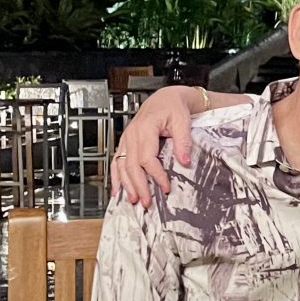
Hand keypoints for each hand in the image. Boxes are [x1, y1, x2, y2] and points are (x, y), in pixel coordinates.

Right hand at [110, 86, 198, 206]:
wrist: (166, 98)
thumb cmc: (173, 107)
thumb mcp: (182, 121)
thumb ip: (183, 142)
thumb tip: (184, 161)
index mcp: (145, 129)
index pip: (147, 158)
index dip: (156, 175)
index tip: (165, 187)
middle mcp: (132, 134)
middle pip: (132, 165)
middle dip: (138, 186)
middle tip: (146, 202)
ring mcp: (127, 138)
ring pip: (122, 165)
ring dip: (126, 184)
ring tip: (132, 199)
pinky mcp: (126, 142)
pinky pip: (117, 161)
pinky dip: (115, 176)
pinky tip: (117, 189)